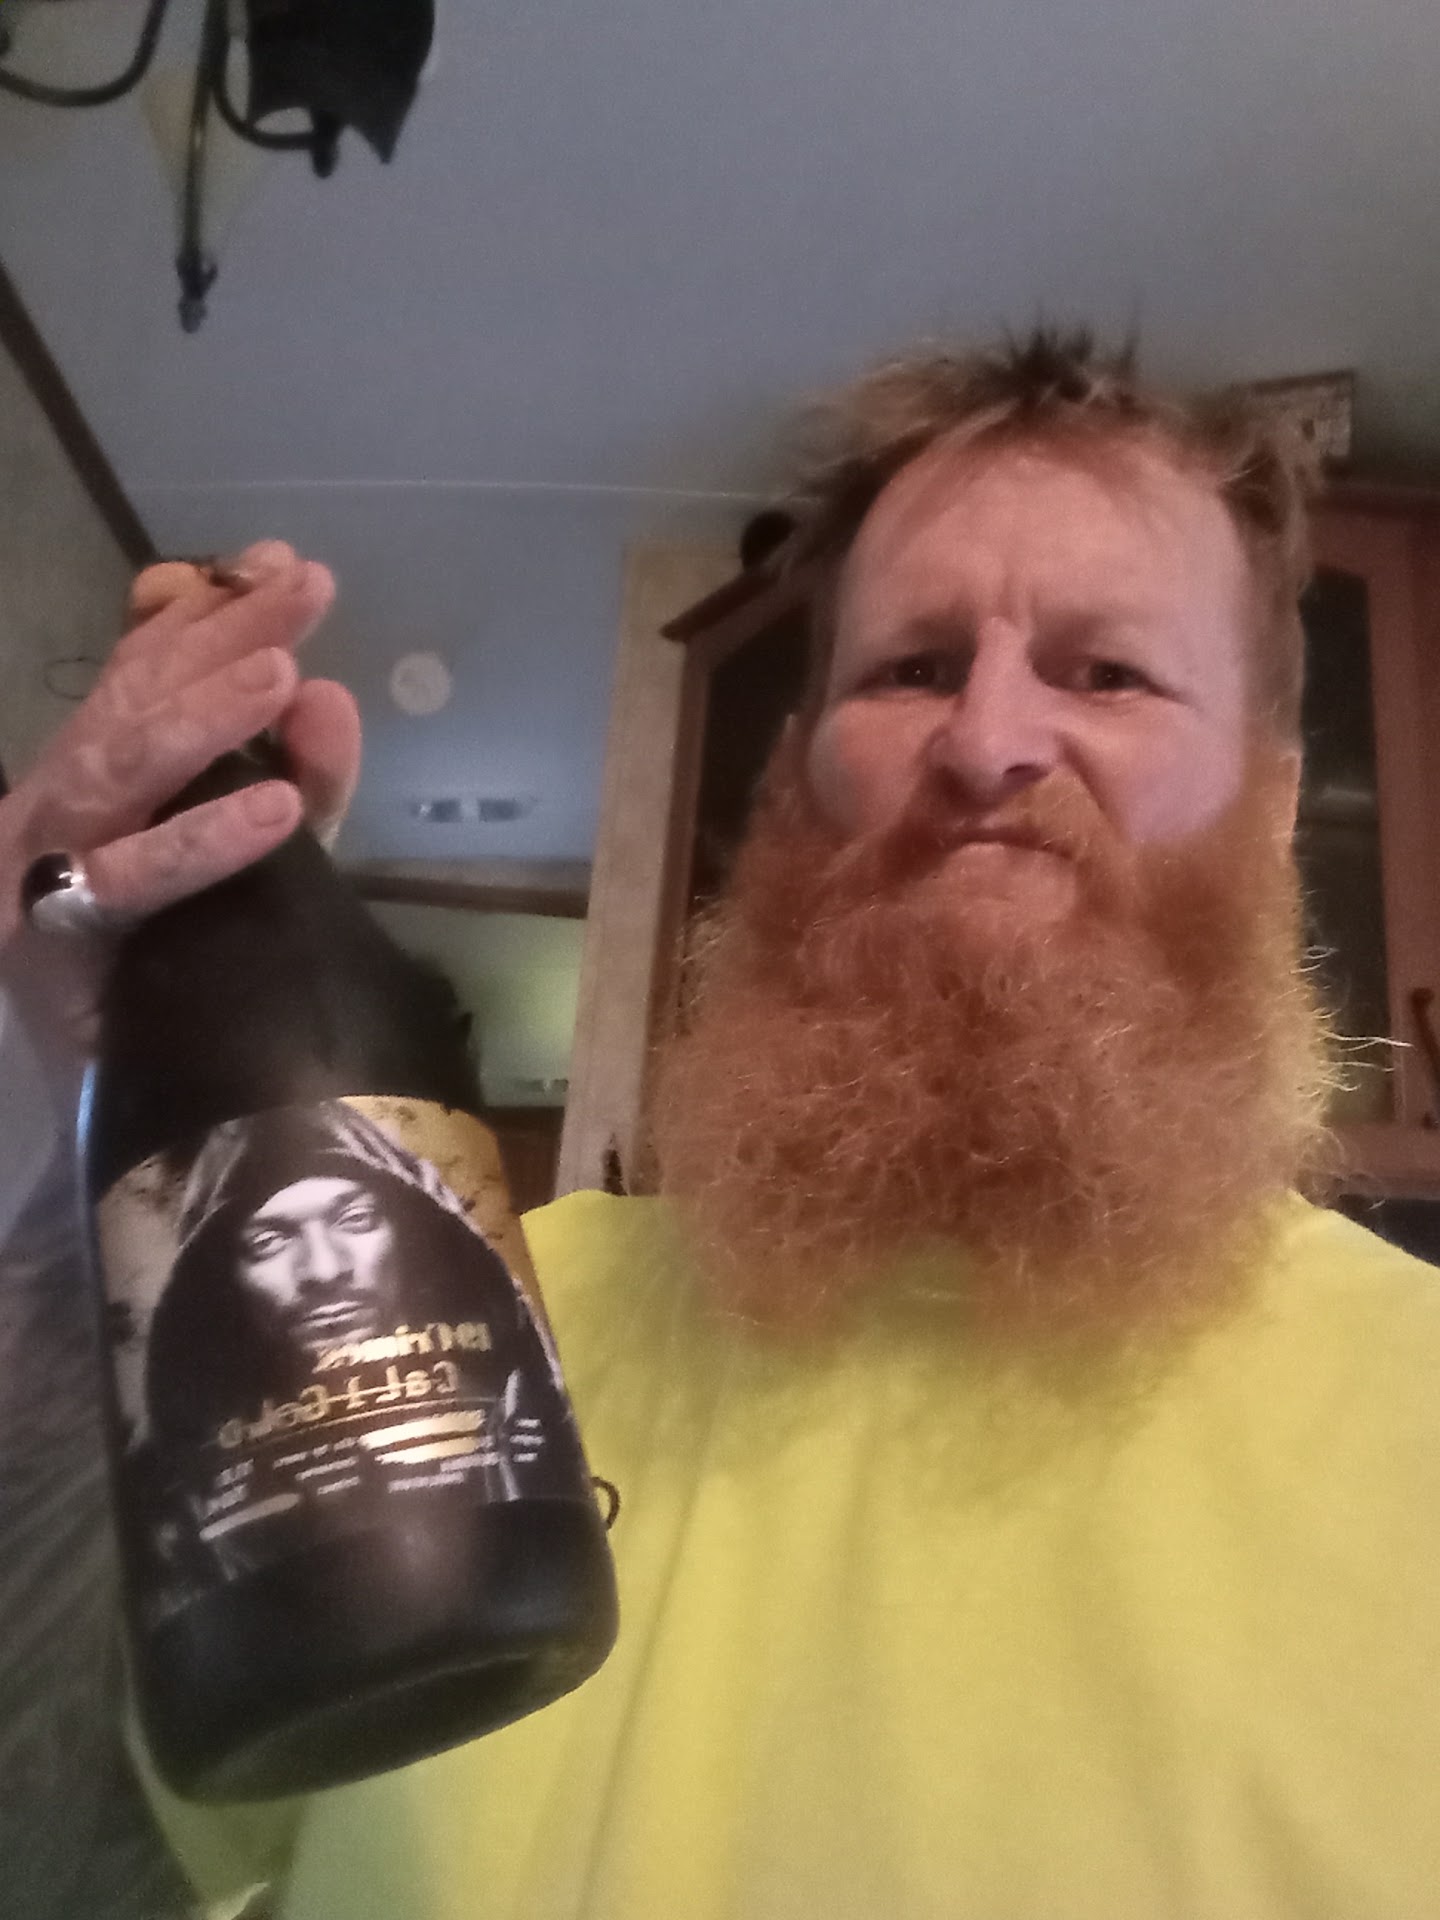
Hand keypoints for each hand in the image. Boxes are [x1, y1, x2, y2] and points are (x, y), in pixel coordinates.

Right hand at [0, 541, 360, 1067]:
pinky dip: (200, 842)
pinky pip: (128, 881)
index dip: (216, 611)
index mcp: (103, 767)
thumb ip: (302, 779)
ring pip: (118, 764)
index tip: (287, 565)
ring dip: (201, 714)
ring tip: (283, 674)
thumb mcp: (254, 856)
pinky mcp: (52, 933)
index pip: (152, 669)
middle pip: (138, 696)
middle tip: (304, 590)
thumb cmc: (171, 963)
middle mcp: (65, 794)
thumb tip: (334, 696)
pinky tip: (275, 810)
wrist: (112, 1089)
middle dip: (220, 636)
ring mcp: (48, 857)